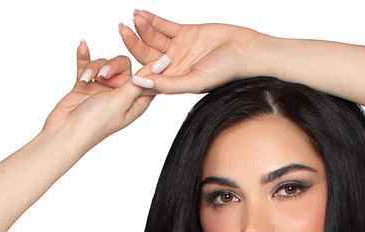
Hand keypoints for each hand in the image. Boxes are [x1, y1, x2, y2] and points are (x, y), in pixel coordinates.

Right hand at [41, 40, 155, 147]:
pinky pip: (88, 65)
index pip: (147, 80)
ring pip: (104, 64)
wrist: (65, 131)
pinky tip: (83, 47)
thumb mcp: (121, 101)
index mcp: (134, 103)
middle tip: (103, 76)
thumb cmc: (95, 123)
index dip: (148, 68)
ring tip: (86, 79)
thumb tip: (161, 68)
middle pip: (123, 66)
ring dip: (93, 68)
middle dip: (111, 67)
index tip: (153, 55)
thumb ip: (139, 83)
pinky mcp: (87, 85)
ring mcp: (103, 90)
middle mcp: (121, 95)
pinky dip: (85, 59)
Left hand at [118, 11, 265, 93]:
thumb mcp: (193, 82)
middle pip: (147, 55)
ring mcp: (178, 49)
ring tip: (132, 19)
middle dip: (133, 43)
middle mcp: (174, 66)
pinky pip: (164, 26)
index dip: (133, 69)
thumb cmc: (224, 72)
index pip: (147, 77)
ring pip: (153, 39)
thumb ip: (167, 84)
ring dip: (142, 29)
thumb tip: (139, 84)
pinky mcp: (185, 33)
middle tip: (122, 30)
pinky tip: (140, 13)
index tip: (121, 61)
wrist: (244, 51)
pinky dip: (152, 20)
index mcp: (174, 82)